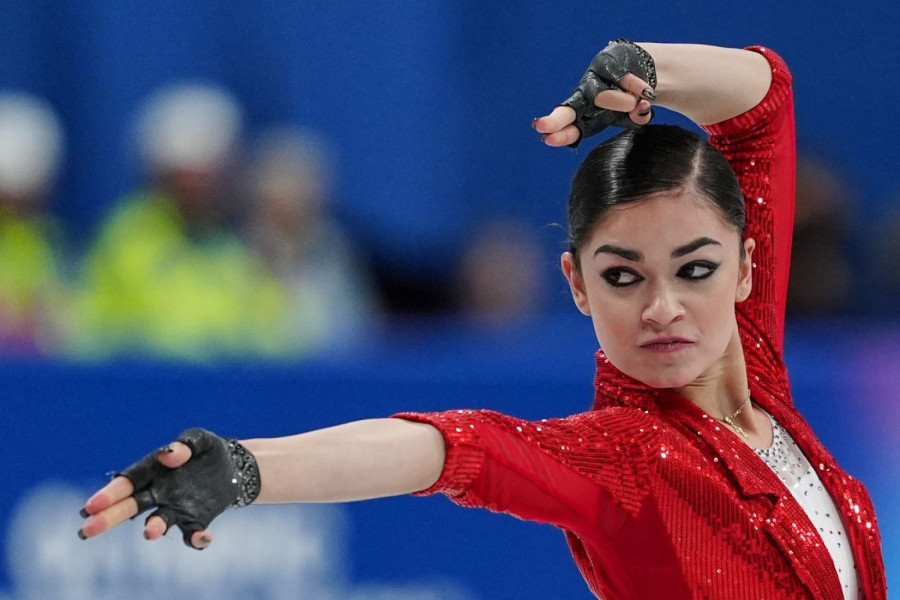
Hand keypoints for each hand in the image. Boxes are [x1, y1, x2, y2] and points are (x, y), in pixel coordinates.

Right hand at [78, 428, 259, 549]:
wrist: (234, 466)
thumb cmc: (208, 450)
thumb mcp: (200, 440)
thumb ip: (186, 445)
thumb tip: (169, 454)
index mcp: (153, 471)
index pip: (127, 483)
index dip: (109, 494)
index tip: (91, 506)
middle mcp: (158, 493)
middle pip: (130, 507)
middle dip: (109, 518)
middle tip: (87, 530)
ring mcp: (176, 509)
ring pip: (158, 522)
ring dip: (153, 528)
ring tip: (150, 532)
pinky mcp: (196, 521)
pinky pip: (191, 535)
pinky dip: (196, 539)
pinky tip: (204, 537)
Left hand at [534, 39, 656, 147]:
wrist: (644, 67)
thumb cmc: (633, 98)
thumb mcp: (634, 115)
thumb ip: (636, 117)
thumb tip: (639, 110)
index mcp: (588, 116)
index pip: (573, 128)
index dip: (561, 135)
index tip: (547, 139)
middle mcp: (585, 97)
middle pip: (569, 109)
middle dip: (556, 120)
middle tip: (542, 126)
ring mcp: (593, 78)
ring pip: (602, 96)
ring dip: (620, 102)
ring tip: (635, 103)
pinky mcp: (604, 61)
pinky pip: (621, 78)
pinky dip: (636, 86)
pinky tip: (645, 90)